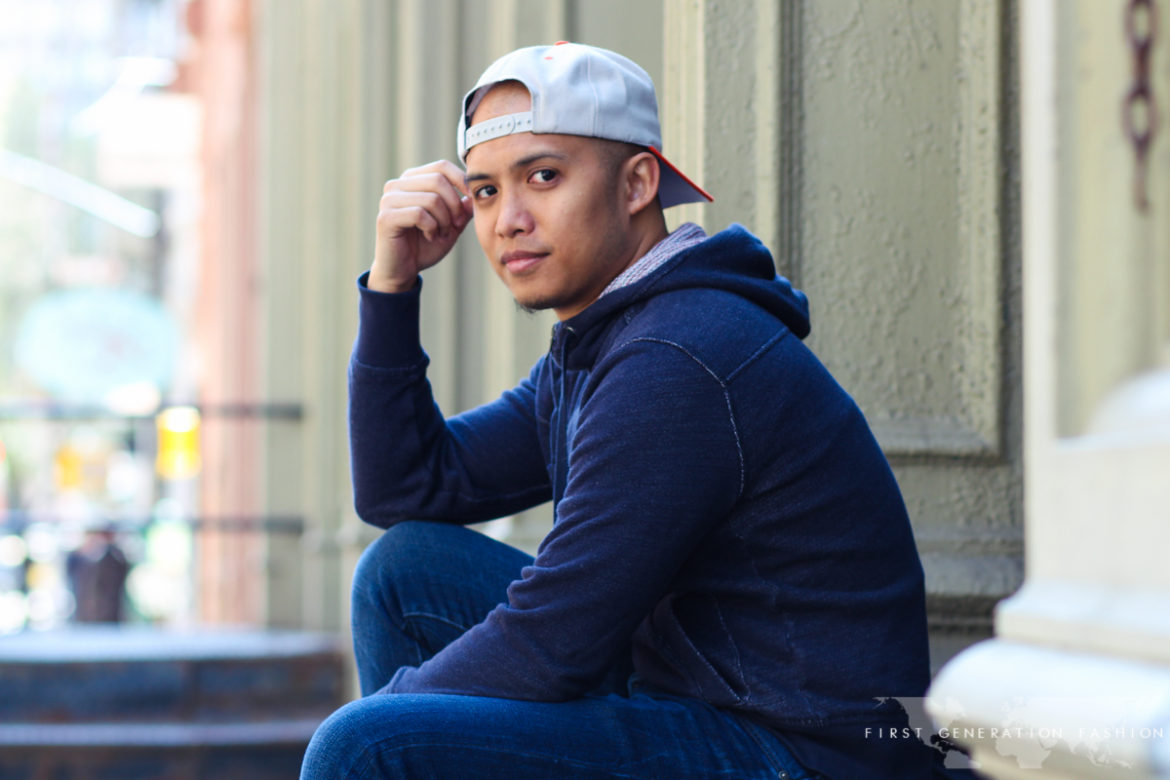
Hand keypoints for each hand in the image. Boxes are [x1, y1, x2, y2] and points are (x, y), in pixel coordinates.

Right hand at [370, 160, 474, 292]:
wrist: (403, 270)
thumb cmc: (425, 246)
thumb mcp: (451, 225)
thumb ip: (462, 209)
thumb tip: (474, 193)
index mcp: (412, 180)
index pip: (441, 166)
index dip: (461, 181)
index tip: (471, 200)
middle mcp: (397, 185)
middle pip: (438, 180)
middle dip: (454, 205)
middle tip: (455, 225)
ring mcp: (389, 199)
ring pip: (431, 198)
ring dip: (444, 220)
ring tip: (441, 234)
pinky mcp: (386, 217)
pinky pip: (419, 214)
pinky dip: (432, 228)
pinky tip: (430, 237)